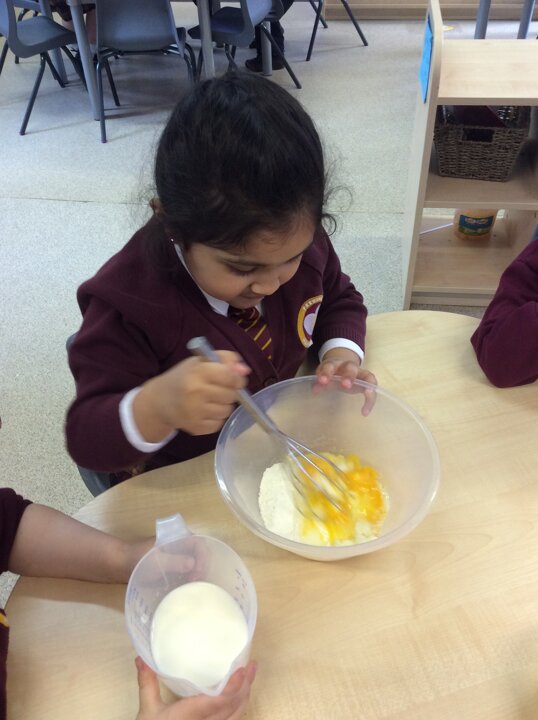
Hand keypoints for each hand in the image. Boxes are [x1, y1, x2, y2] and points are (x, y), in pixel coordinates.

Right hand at [134, 352, 250, 440]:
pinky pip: (220, 423)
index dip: (236, 378)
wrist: (159, 402)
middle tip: (218, 389)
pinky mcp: (196, 428)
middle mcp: (196, 393)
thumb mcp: (200, 361)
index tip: (234, 379)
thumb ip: (225, 359)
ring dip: (224, 405)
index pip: (230, 376)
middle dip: (230, 391)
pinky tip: (205, 411)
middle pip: (231, 394)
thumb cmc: (183, 378)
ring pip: (227, 410)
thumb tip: (245, 370)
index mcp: (197, 372)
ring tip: (210, 400)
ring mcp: (195, 413)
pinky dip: (216, 417)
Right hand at [135, 657, 256, 719]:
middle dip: (245, 686)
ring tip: (250, 676)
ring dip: (245, 695)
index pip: (217, 703)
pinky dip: (239, 707)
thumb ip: (147, 683)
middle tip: (252, 665)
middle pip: (233, 708)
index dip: (232, 688)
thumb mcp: (147, 710)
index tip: (242, 670)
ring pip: (236, 716)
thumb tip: (140, 657)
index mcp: (190, 716)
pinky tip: (240, 696)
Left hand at [315, 348, 376, 415]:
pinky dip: (371, 398)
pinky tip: (365, 412)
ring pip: (366, 374)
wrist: (343, 365)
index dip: (326, 373)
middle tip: (345, 385)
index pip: (329, 366)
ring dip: (366, 385)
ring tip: (367, 394)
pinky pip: (372, 386)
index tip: (322, 381)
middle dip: (348, 376)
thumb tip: (314, 391)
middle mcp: (348, 366)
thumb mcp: (325, 376)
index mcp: (334, 364)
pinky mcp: (367, 379)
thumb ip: (319, 383)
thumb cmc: (333, 374)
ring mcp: (360, 372)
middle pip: (351, 367)